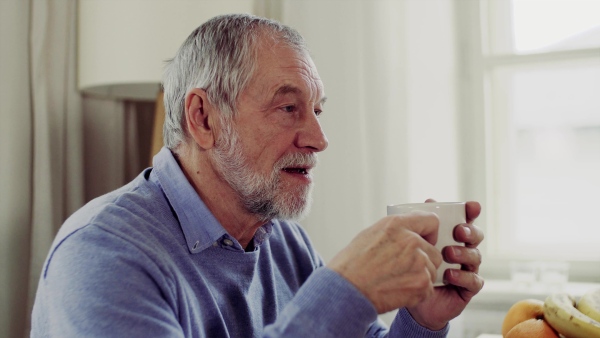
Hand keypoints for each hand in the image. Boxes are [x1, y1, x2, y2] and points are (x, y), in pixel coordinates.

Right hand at [328, 211, 442, 313]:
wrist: (346, 290)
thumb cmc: (352, 265)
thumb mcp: (370, 234)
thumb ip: (396, 231)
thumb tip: (410, 232)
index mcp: (397, 225)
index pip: (431, 220)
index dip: (429, 233)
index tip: (425, 240)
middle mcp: (411, 241)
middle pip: (434, 251)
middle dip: (424, 260)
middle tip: (404, 268)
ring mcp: (418, 262)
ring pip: (432, 271)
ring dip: (419, 277)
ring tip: (396, 280)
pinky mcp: (421, 284)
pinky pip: (428, 289)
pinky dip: (417, 293)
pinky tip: (398, 290)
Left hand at [406, 200, 484, 329]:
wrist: (411, 297)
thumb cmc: (414, 266)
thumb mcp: (415, 243)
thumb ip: (424, 224)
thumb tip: (429, 201)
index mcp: (451, 237)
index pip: (466, 221)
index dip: (471, 212)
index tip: (472, 206)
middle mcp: (462, 251)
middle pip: (475, 236)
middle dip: (470, 231)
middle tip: (458, 231)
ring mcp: (467, 269)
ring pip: (475, 256)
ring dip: (463, 253)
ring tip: (449, 253)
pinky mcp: (468, 288)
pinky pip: (474, 281)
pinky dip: (463, 276)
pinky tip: (450, 275)